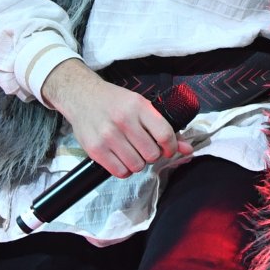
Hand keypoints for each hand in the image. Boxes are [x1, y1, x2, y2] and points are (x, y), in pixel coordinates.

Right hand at [41, 58, 193, 177]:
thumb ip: (164, 129)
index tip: (167, 148)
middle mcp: (123, 121)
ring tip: (131, 151)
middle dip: (152, 154)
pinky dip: (125, 169)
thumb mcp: (140, 106)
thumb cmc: (114, 102)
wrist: (82, 97)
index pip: (164, 134)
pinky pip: (121, 172)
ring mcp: (108, 136)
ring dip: (138, 162)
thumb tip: (188, 149)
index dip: (170, 147)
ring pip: (137, 166)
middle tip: (145, 147)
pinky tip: (121, 158)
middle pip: (151, 154)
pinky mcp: (95, 150)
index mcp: (138, 106)